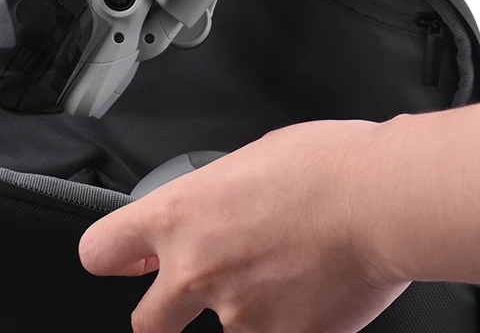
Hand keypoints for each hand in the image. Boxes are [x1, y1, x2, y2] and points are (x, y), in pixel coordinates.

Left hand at [79, 121, 407, 332]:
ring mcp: (238, 316)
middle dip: (163, 315)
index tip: (125, 261)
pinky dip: (286, 323)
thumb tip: (202, 215)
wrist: (379, 199)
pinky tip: (311, 291)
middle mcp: (197, 271)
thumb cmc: (321, 166)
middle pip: (145, 324)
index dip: (111, 257)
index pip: (100, 250)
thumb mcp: (244, 163)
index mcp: (180, 215)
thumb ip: (208, 200)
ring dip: (243, 311)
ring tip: (283, 273)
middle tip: (194, 294)